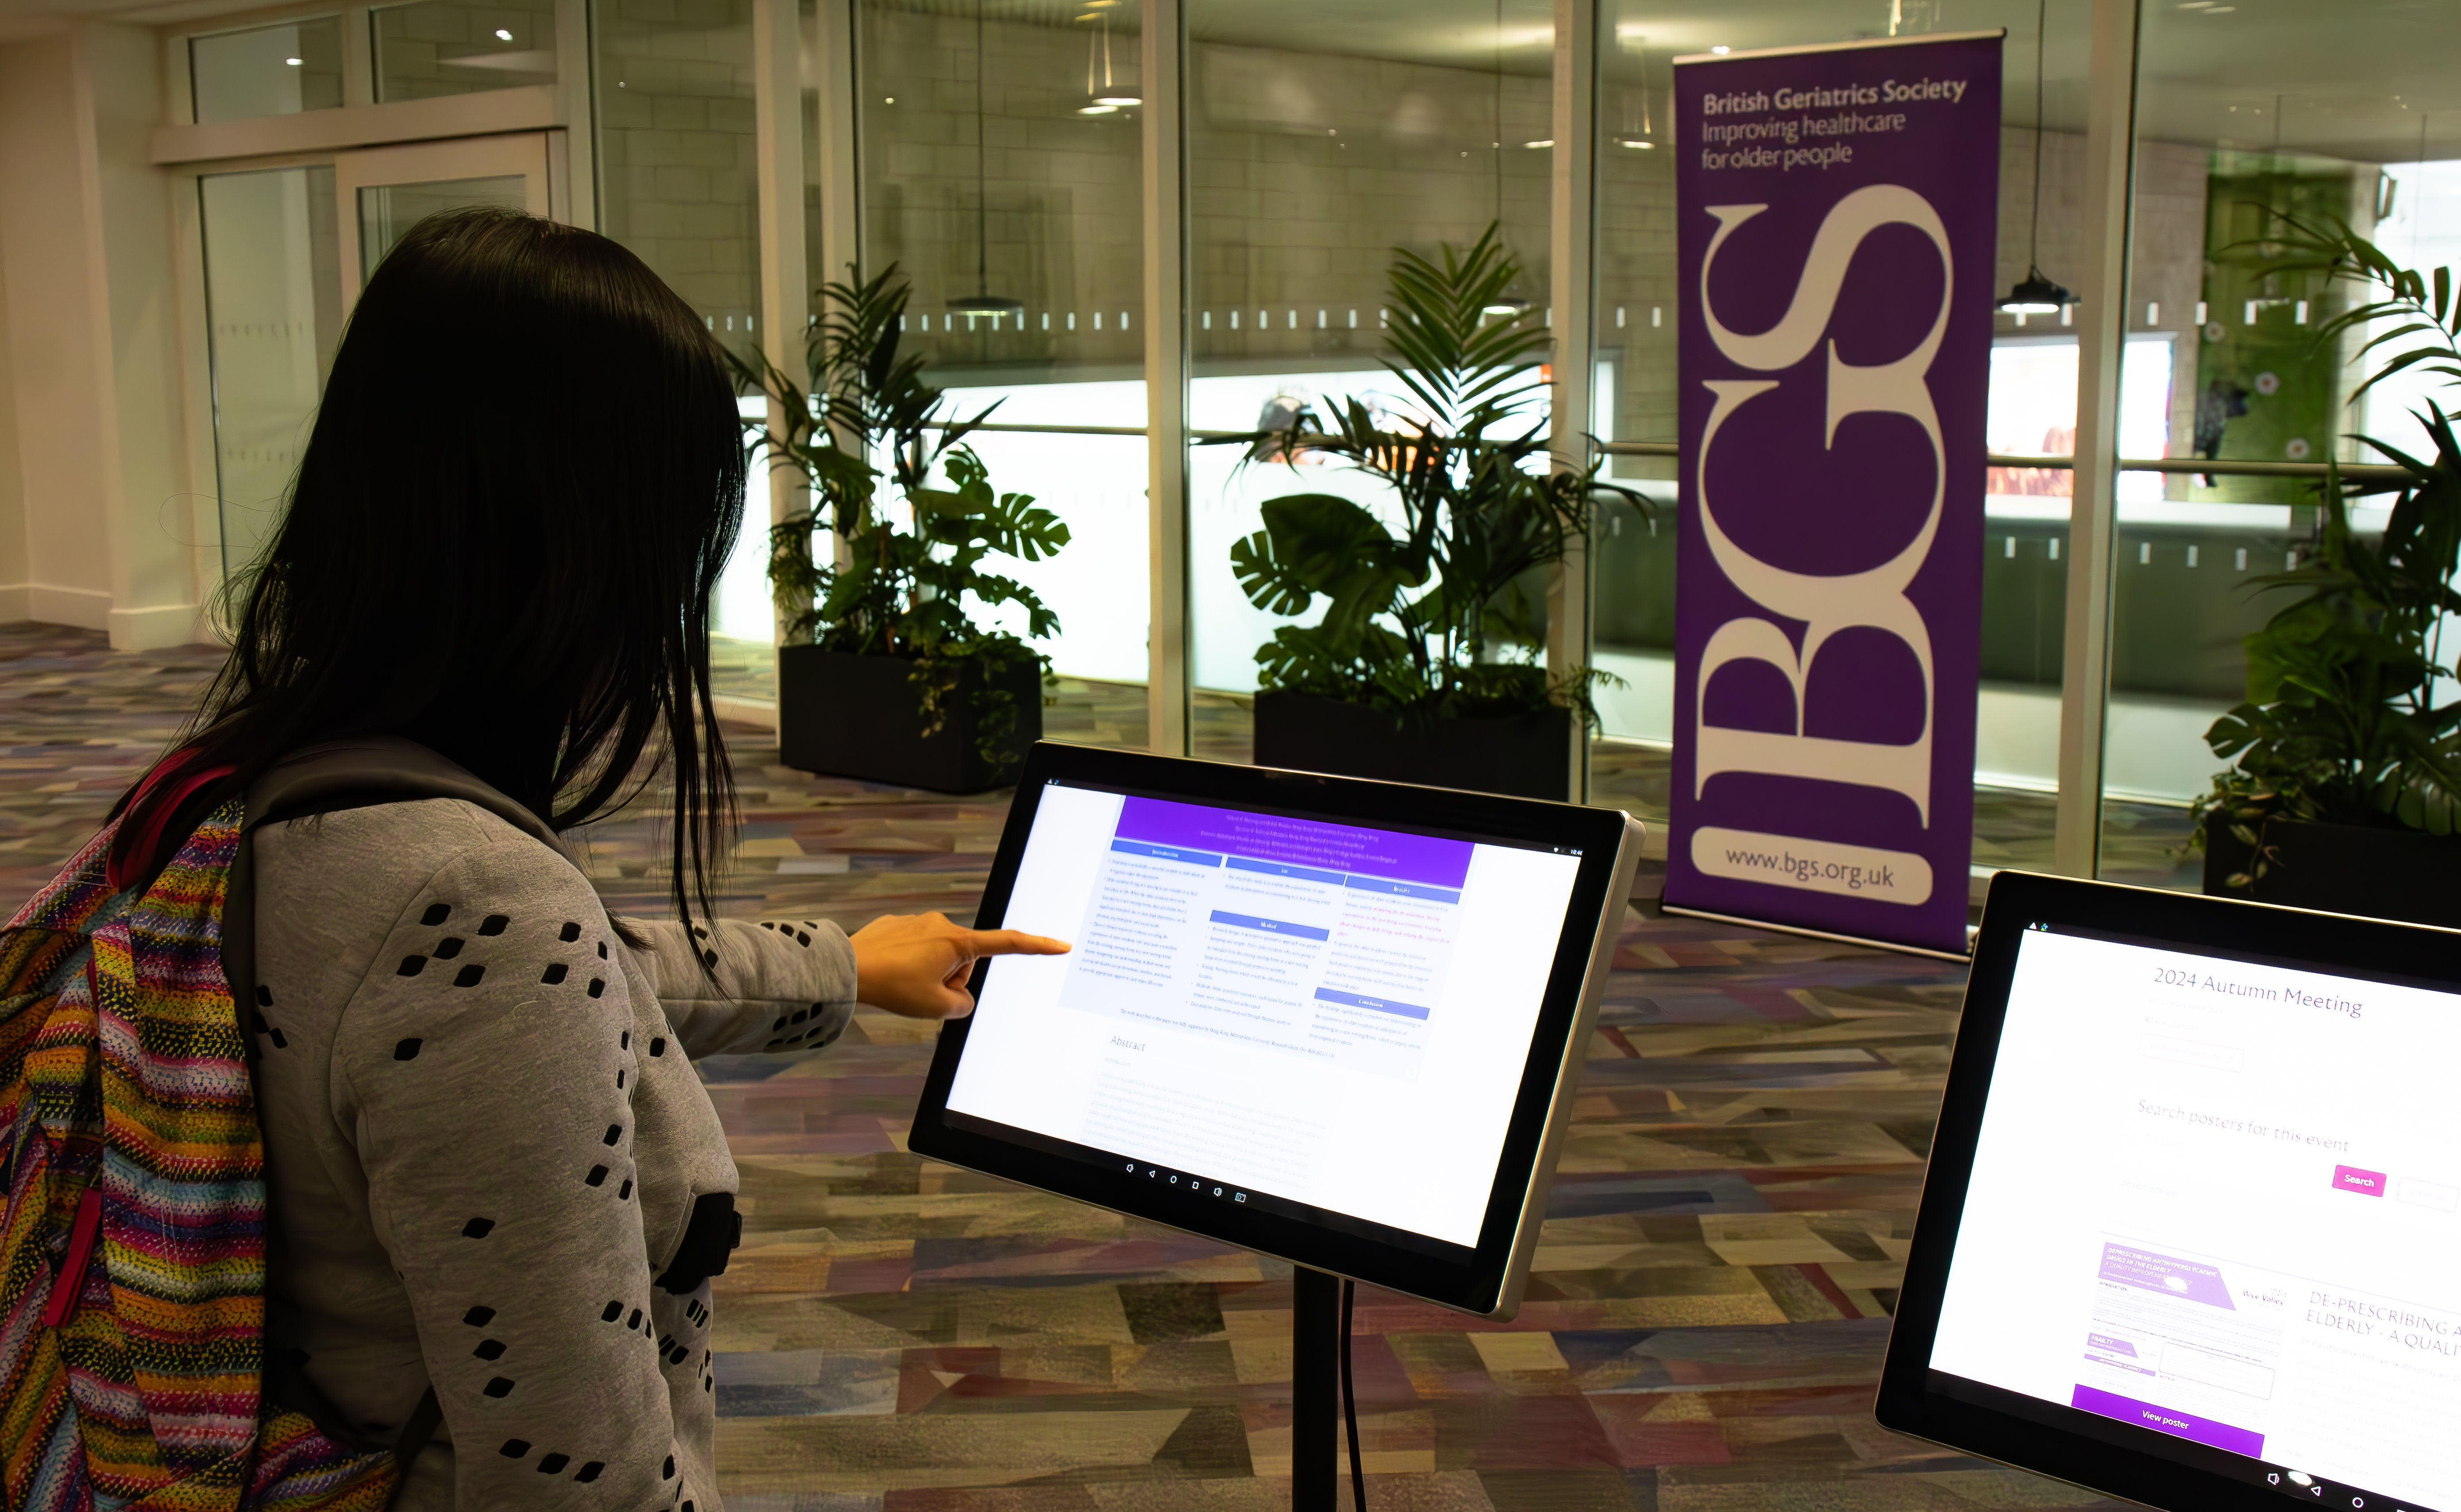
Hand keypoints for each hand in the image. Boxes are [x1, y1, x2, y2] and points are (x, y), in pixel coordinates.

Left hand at [849, 911, 1069, 1018]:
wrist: (848, 969)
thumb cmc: (893, 986)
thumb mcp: (937, 1007)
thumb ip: (962, 1006)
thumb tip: (960, 998)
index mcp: (957, 943)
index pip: (1007, 945)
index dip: (1037, 947)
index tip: (1060, 945)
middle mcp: (941, 925)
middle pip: (963, 963)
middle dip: (950, 980)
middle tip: (925, 994)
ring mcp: (918, 923)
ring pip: (938, 958)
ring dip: (928, 974)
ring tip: (904, 984)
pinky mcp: (898, 926)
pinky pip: (915, 951)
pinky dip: (908, 965)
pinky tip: (891, 973)